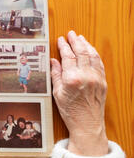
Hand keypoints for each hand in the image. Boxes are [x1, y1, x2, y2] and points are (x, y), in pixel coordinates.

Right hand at [51, 31, 107, 155]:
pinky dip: (94, 54)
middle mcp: (86, 76)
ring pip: (92, 55)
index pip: (68, 56)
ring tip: (81, 38)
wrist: (87, 124)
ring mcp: (96, 78)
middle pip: (81, 52)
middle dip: (75, 41)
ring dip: (86, 45)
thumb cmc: (70, 111)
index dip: (64, 46)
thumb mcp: (57, 93)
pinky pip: (99, 63)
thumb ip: (56, 75)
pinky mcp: (103, 81)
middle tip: (71, 34)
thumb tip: (54, 61)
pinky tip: (90, 50)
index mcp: (72, 79)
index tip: (61, 40)